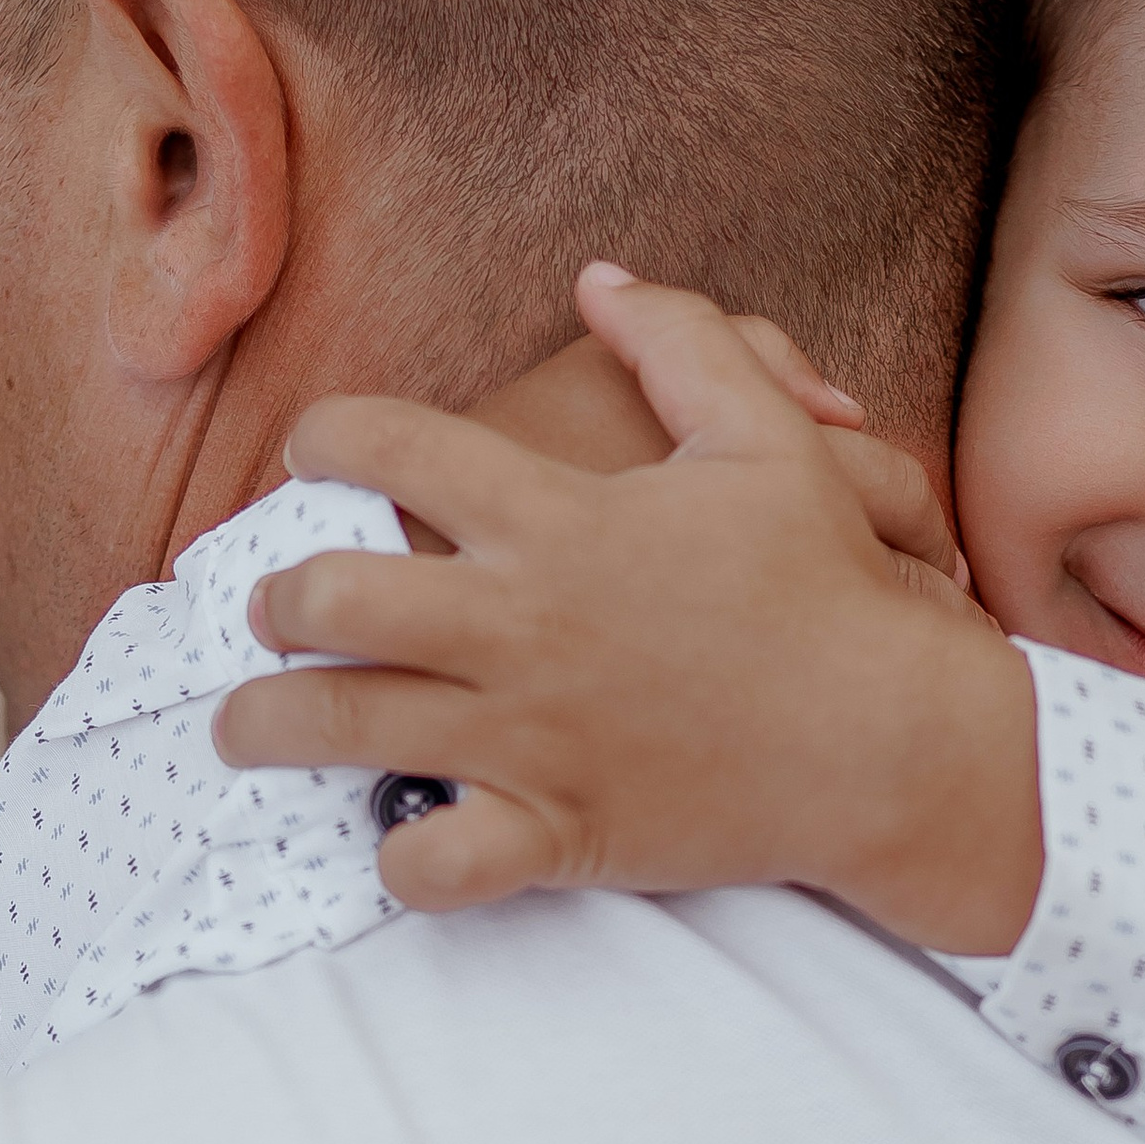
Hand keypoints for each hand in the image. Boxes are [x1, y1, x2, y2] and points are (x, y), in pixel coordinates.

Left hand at [215, 270, 1047, 954]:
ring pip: (337, 734)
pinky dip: (398, 857)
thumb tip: (599, 282)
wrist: (893, 739)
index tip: (317, 455)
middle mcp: (520, 625)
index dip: (325, 437)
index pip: (385, 446)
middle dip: (272, 604)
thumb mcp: (768, 440)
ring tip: (251, 726)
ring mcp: (530, 737)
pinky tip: (400, 832)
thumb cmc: (828, 587)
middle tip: (275, 614)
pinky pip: (432, 862)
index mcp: (556, 518)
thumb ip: (680, 344)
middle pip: (324, 604)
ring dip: (267, 728)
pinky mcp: (560, 833)